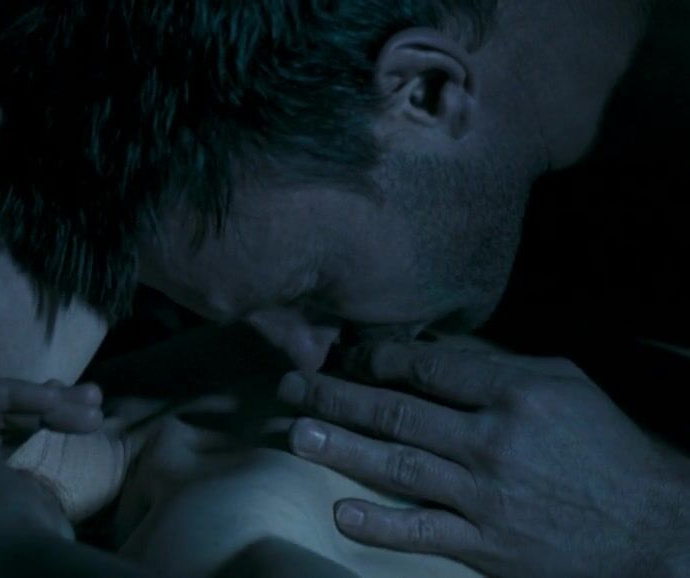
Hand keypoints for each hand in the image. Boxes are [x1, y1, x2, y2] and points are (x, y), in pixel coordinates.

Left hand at [276, 342, 689, 577]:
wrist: (654, 527)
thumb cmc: (604, 447)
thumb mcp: (563, 387)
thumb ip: (495, 367)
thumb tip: (427, 350)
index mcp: (516, 393)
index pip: (426, 368)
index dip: (373, 359)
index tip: (337, 356)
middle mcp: (496, 441)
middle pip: (398, 413)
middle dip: (337, 397)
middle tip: (290, 388)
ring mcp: (488, 496)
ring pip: (399, 467)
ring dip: (341, 449)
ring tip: (295, 435)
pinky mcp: (488, 545)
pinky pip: (422, 532)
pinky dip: (378, 524)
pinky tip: (338, 512)